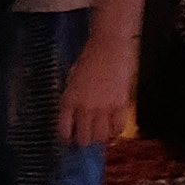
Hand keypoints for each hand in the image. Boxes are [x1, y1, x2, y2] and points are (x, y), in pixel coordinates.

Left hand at [56, 14, 140, 150]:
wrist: (109, 44)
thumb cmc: (90, 56)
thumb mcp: (73, 79)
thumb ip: (73, 98)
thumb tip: (75, 115)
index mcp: (69, 99)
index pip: (64, 130)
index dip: (66, 139)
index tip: (69, 140)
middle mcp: (85, 107)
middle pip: (83, 138)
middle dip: (84, 140)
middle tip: (88, 137)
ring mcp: (104, 107)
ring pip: (101, 137)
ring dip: (101, 138)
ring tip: (101, 134)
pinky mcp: (120, 104)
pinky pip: (118, 128)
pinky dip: (116, 132)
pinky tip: (114, 129)